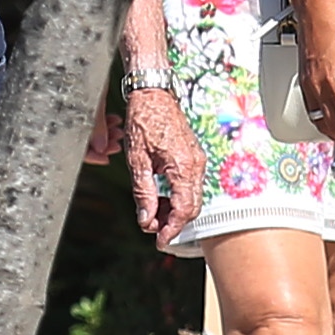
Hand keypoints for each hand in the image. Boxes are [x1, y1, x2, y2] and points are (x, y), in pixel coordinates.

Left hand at [121, 86, 201, 246]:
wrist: (153, 92)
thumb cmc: (143, 120)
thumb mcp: (137, 160)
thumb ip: (143, 193)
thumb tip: (146, 220)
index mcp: (183, 167)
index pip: (184, 210)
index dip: (172, 229)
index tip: (160, 241)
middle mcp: (196, 165)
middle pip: (192, 207)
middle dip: (173, 222)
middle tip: (153, 230)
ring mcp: (197, 160)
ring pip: (192, 197)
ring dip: (174, 210)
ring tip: (152, 213)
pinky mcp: (193, 157)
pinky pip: (190, 185)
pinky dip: (177, 197)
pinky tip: (159, 197)